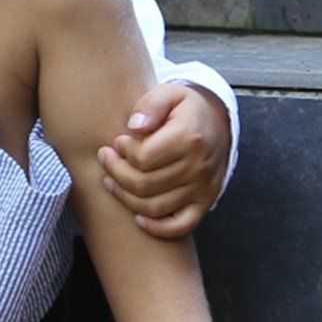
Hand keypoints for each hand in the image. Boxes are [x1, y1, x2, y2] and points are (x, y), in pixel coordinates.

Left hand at [97, 83, 229, 239]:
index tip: (117, 142)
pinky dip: (157, 228)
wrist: (216, 124)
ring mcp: (202, 188)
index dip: (122, 152)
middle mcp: (198, 167)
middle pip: (144, 185)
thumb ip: (150, 105)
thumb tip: (134, 127)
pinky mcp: (204, 203)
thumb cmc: (184, 109)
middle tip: (105, 158)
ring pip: (154, 207)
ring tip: (110, 180)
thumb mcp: (169, 93)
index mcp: (189, 138)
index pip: (143, 158)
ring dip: (125, 197)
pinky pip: (180, 226)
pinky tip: (137, 217)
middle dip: (116, 172)